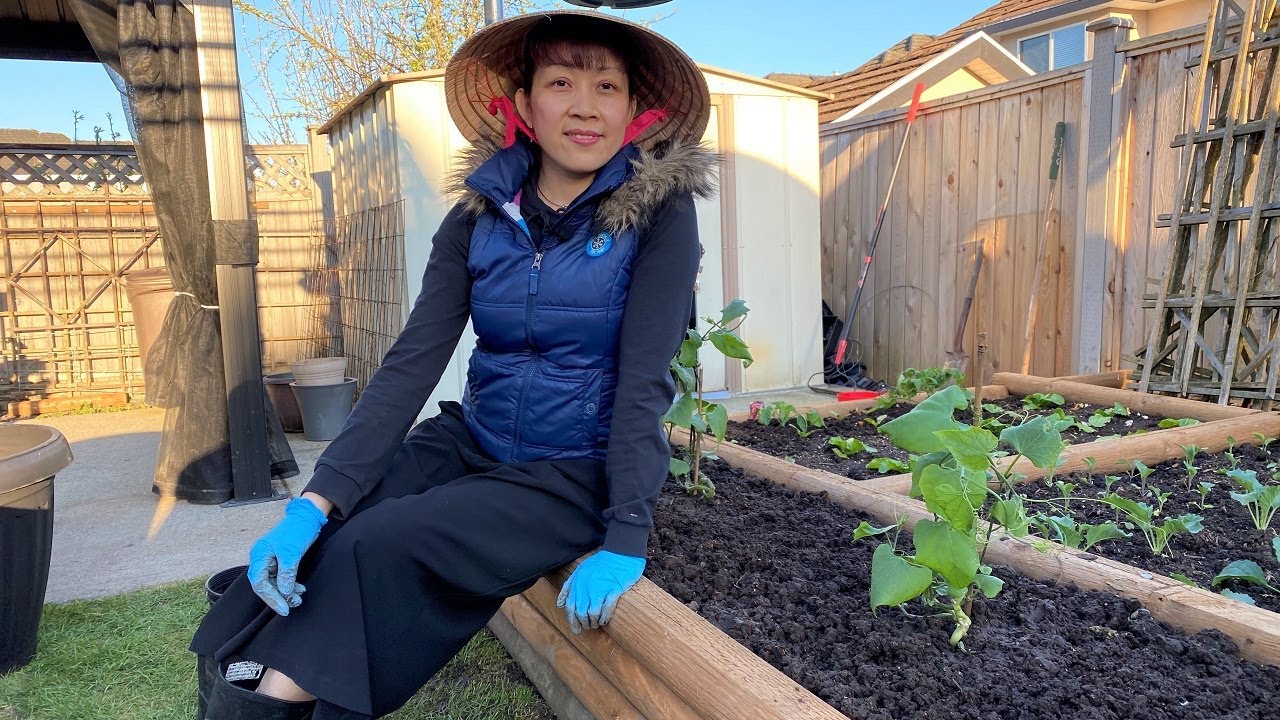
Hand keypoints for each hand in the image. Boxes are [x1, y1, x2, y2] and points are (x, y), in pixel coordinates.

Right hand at [248, 497, 327, 615]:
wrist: (308, 517)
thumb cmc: (297, 530)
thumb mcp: (291, 552)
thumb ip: (287, 573)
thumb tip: (284, 592)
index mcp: (259, 554)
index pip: (259, 583)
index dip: (271, 597)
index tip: (284, 608)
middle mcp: (262, 558)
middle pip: (265, 585)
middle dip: (278, 597)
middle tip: (291, 606)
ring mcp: (271, 560)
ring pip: (274, 583)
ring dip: (286, 592)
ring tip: (299, 599)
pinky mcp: (280, 561)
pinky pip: (281, 578)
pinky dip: (290, 584)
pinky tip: (300, 589)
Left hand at [556, 550, 644, 633]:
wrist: (622, 552)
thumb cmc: (602, 562)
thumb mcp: (581, 570)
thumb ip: (569, 586)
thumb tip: (559, 604)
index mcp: (578, 582)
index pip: (570, 606)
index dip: (572, 620)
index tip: (576, 629)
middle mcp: (587, 585)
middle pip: (580, 611)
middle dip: (583, 623)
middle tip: (588, 627)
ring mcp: (601, 587)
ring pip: (592, 612)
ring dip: (594, 622)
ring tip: (596, 624)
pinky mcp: (614, 589)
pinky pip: (607, 608)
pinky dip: (604, 617)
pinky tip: (604, 620)